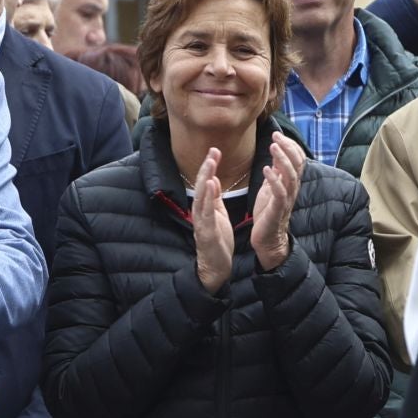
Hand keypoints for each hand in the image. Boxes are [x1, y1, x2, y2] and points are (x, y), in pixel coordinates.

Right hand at [192, 148, 233, 292]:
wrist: (216, 267)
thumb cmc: (217, 241)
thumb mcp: (218, 215)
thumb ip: (214, 199)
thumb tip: (212, 180)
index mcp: (204, 208)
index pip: (205, 183)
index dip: (209, 167)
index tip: (215, 150)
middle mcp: (199, 212)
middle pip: (201, 186)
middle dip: (206, 167)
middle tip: (213, 150)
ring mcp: (201, 222)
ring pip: (201, 196)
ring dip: (205, 178)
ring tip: (211, 162)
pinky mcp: (206, 232)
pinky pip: (207, 213)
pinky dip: (208, 199)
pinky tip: (212, 185)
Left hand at [252, 137, 304, 271]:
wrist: (268, 238)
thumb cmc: (268, 212)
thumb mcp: (271, 186)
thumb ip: (276, 171)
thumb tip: (278, 151)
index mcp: (290, 182)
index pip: (297, 159)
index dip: (290, 146)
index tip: (278, 134)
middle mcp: (292, 189)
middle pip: (297, 164)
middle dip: (288, 148)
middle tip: (276, 137)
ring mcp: (286, 199)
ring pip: (291, 176)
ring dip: (282, 160)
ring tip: (273, 147)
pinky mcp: (278, 209)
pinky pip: (280, 193)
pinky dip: (274, 180)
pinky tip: (266, 169)